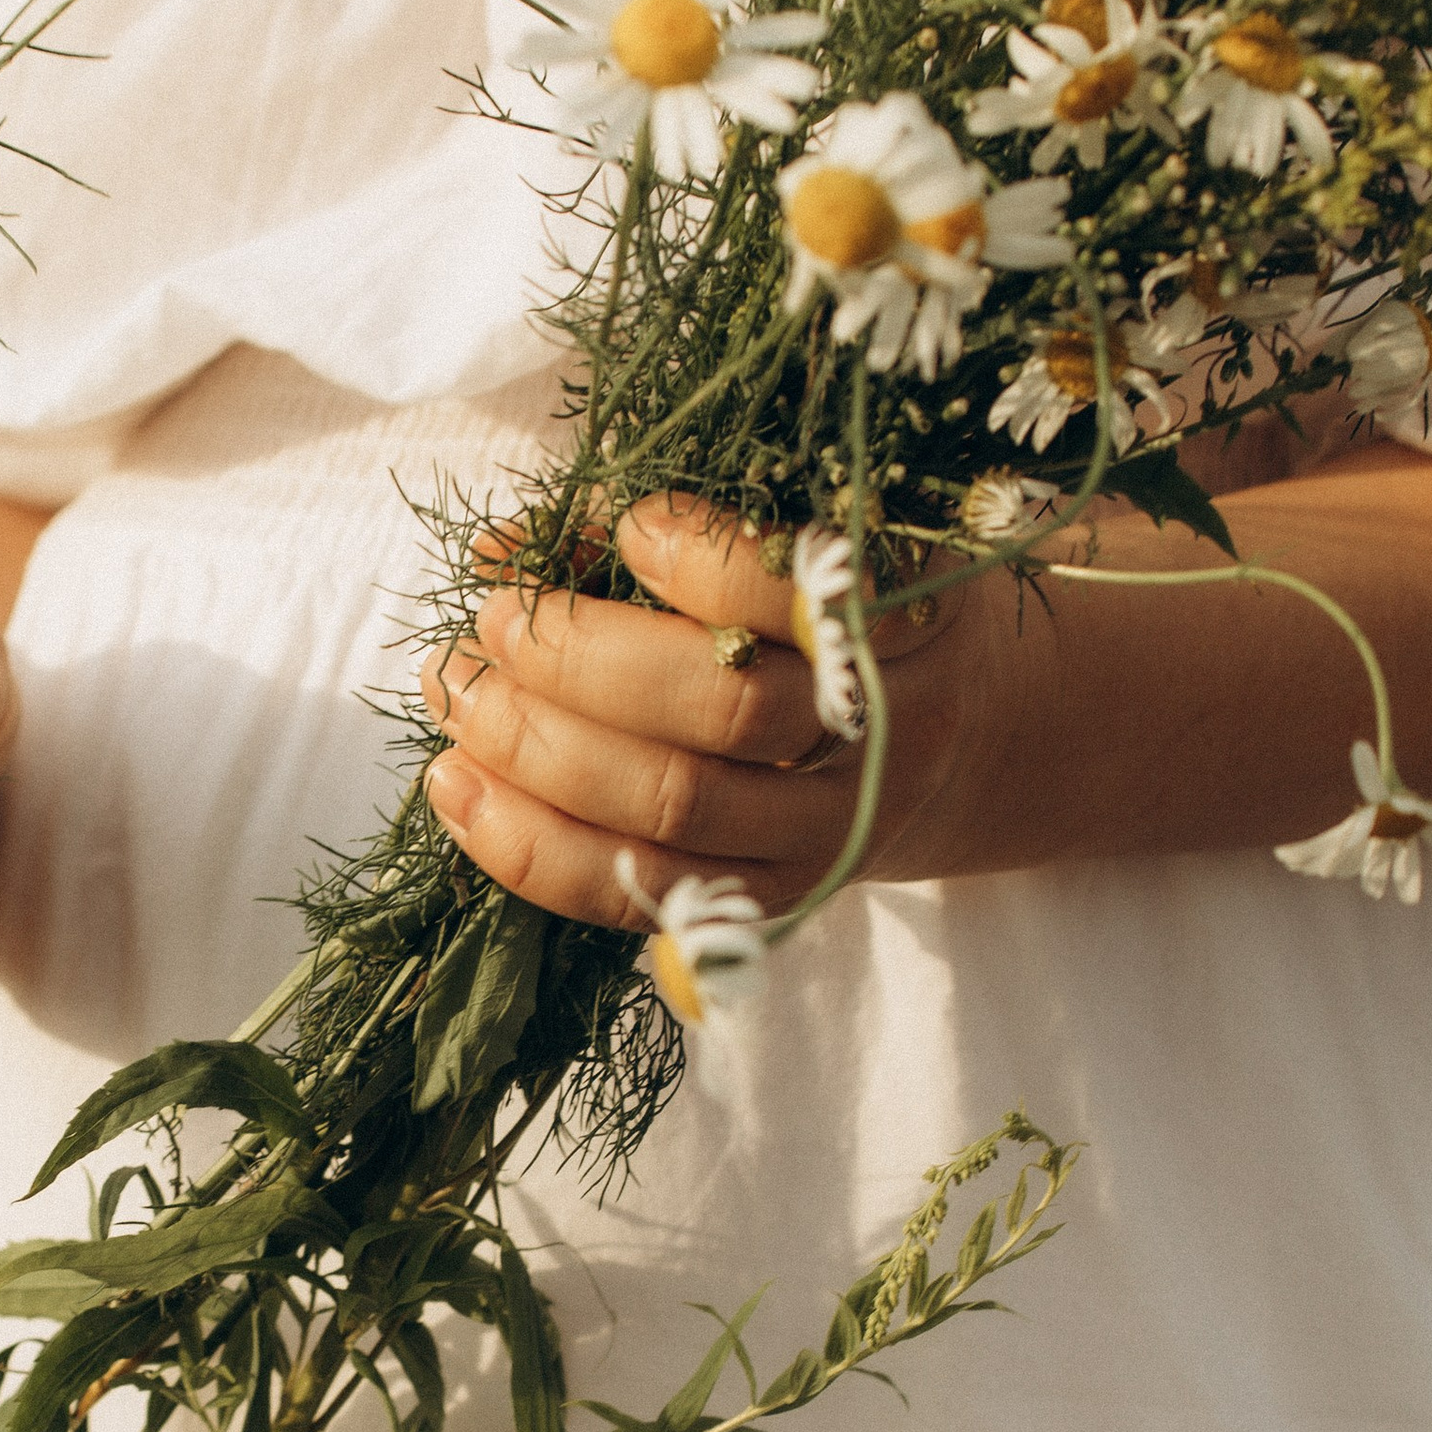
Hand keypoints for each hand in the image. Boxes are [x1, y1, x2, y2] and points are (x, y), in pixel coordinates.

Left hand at [420, 497, 1015, 929]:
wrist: (976, 742)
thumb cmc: (858, 612)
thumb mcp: (814, 548)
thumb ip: (666, 533)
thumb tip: (503, 547)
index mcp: (914, 625)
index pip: (814, 600)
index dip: (707, 564)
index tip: (631, 527)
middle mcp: (884, 739)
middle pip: (728, 714)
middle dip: (582, 664)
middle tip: (494, 621)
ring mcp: (831, 836)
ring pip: (675, 812)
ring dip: (538, 752)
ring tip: (455, 696)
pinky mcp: (775, 904)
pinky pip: (642, 895)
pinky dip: (533, 848)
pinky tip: (458, 789)